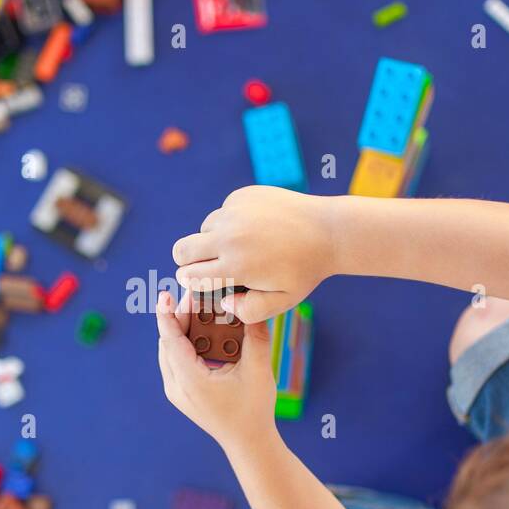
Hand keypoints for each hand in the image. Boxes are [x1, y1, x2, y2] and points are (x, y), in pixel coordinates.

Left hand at [155, 290, 276, 451]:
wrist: (249, 442)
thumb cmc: (254, 409)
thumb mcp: (259, 370)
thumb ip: (255, 336)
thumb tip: (252, 307)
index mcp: (191, 381)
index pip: (171, 340)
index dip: (167, 315)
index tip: (164, 294)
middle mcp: (177, 387)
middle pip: (168, 343)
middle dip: (179, 317)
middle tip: (196, 296)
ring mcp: (176, 392)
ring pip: (170, 351)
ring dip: (182, 329)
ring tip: (198, 309)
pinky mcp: (181, 393)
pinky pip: (176, 361)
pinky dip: (185, 344)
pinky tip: (200, 330)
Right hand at [171, 186, 336, 323]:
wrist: (327, 230)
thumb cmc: (304, 270)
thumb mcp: (282, 301)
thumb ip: (249, 311)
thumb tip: (223, 301)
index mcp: (235, 266)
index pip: (189, 275)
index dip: (191, 282)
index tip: (201, 283)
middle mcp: (228, 237)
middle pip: (180, 249)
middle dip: (187, 261)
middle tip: (204, 266)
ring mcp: (233, 213)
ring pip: (203, 229)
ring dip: (212, 241)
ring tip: (240, 248)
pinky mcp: (240, 196)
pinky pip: (222, 213)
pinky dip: (230, 223)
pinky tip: (254, 230)